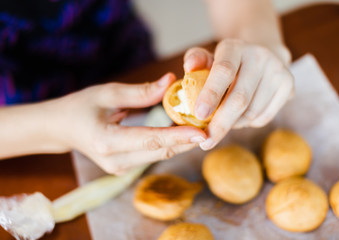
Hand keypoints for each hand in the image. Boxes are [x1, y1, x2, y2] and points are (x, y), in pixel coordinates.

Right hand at [51, 73, 205, 174]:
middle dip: (188, 141)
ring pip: (161, 157)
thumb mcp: (107, 93)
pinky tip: (185, 133)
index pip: (151, 140)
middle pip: (161, 152)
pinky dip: (171, 145)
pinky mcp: (125, 168)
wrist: (62, 129)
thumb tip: (171, 82)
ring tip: (204, 127)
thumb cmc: (80, 107)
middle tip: (212, 126)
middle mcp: (116, 161)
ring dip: (182, 144)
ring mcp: (121, 169)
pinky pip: (154, 156)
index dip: (178, 137)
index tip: (202, 132)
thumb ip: (140, 91)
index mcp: (107, 142)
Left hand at [183, 39, 293, 149]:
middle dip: (220, 124)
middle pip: (239, 99)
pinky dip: (247, 124)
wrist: (259, 57)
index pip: (223, 71)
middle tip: (206, 142)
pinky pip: (264, 117)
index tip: (199, 115)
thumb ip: (195, 60)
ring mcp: (277, 70)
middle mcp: (259, 55)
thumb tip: (189, 67)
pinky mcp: (288, 85)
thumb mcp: (207, 58)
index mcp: (234, 47)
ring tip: (223, 122)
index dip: (211, 95)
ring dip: (233, 125)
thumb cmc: (225, 64)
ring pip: (251, 112)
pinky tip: (240, 117)